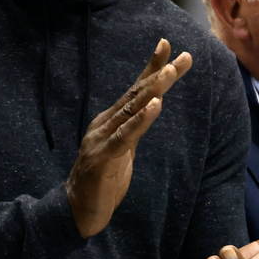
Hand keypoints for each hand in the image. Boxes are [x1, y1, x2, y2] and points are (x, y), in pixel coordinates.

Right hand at [66, 39, 191, 237]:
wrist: (77, 211)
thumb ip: (133, 129)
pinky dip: (141, 119)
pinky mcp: (103, 158)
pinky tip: (156, 105)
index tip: (168, 46)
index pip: (135, 91)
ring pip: (132, 110)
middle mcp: (105, 124)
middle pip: (137, 94)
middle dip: (160, 73)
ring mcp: (102, 139)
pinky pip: (126, 135)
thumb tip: (149, 107)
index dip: (151, 68)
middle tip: (182, 56)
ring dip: (153, 90)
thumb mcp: (123, 151)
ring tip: (171, 72)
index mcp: (110, 121)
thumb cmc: (101, 182)